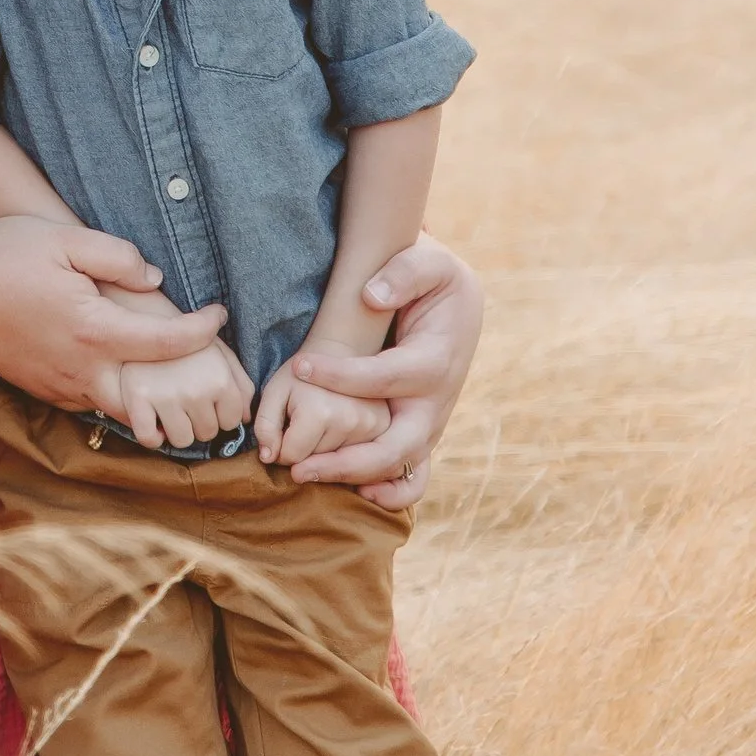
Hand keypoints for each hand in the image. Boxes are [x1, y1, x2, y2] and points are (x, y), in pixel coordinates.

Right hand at [0, 217, 224, 415]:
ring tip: (173, 374)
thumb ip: (116, 256)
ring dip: (154, 395)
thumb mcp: (62, 237)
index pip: (168, 343)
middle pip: (156, 398)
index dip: (204, 331)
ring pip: (126, 408)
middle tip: (211, 369)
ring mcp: (64, 387)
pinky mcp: (47, 392)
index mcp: (96, 330)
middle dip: (188, 389)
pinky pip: (95, 402)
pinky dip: (119, 394)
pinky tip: (125, 372)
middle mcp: (85, 369)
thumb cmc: (2, 257)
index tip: (220, 315)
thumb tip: (155, 279)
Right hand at [109, 332, 254, 453]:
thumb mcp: (220, 351)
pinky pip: (148, 437)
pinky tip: (154, 421)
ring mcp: (165, 397)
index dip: (222, 412)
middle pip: (208, 433)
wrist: (144, 312)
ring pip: (182, 440)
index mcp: (220, 380)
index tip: (210, 399)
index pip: (232, 421)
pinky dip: (152, 436)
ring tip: (172, 408)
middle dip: (201, 421)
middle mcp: (195, 391)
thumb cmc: (187, 337)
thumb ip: (241, 383)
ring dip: (178, 430)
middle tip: (188, 398)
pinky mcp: (136, 399)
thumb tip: (246, 418)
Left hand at [253, 356, 389, 470]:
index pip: (292, 458)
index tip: (286, 429)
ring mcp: (373, 428)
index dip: (282, 449)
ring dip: (325, 455)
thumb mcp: (273, 394)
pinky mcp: (384, 431)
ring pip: (336, 466)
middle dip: (305, 453)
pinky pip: (356, 460)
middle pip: (316, 465)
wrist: (338, 355)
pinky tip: (339, 432)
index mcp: (320, 412)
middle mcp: (351, 422)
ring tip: (323, 425)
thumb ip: (265, 427)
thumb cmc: (300, 377)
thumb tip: (268, 458)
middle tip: (306, 424)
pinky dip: (343, 453)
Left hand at [280, 235, 484, 512]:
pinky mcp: (422, 431)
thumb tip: (373, 296)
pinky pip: (415, 475)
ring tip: (308, 475)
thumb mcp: (428, 262)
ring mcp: (430, 421)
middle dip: (349, 459)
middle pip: (398, 444)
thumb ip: (404, 272)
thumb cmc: (435, 280)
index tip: (299, 367)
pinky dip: (393, 492)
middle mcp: (436, 400)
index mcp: (435, 359)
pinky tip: (358, 493)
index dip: (343, 376)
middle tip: (298, 463)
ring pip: (402, 467)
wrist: (457, 301)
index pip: (384, 377)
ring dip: (357, 478)